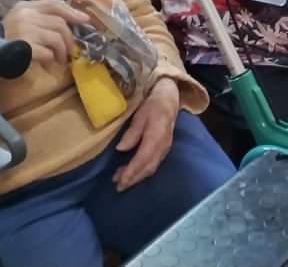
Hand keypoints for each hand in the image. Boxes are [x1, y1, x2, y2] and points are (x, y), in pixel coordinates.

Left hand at [113, 77, 179, 191]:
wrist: (169, 100)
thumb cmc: (152, 106)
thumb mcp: (140, 116)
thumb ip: (132, 133)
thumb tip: (121, 149)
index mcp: (156, 137)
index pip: (143, 159)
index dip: (131, 172)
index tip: (120, 181)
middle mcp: (163, 146)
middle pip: (148, 168)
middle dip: (133, 179)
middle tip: (118, 186)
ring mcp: (165, 149)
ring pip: (151, 168)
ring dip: (136, 177)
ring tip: (121, 181)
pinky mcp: (164, 150)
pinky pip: (153, 165)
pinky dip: (142, 171)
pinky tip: (132, 172)